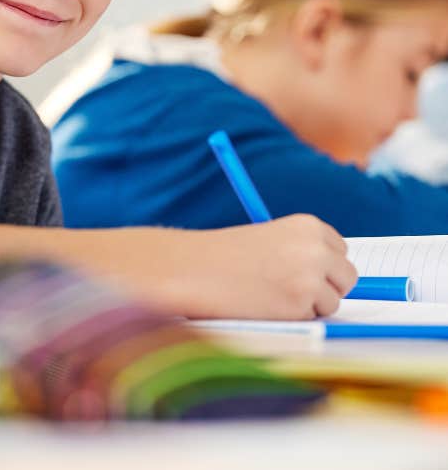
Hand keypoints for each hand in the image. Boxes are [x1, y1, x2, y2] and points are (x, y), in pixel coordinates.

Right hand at [154, 214, 356, 319]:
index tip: (301, 269)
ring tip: (272, 294)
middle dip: (326, 286)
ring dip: (309, 304)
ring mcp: (311, 278)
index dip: (323, 264)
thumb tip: (334, 277)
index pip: (340, 250)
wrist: (195, 268)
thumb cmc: (226, 255)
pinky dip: (294, 317)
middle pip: (347, 277)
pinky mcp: (301, 306)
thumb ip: (303, 250)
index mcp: (308, 225)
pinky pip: (313, 318)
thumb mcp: (270, 239)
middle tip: (291, 288)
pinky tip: (267, 304)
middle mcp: (316, 248)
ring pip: (332, 302)